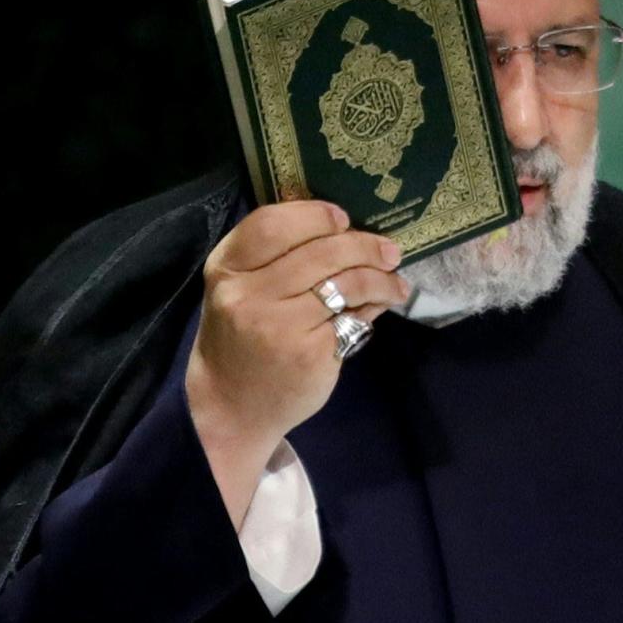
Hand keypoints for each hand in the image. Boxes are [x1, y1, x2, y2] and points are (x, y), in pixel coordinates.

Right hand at [185, 200, 407, 524]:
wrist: (229, 408)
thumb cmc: (240, 341)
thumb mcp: (242, 291)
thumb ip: (278, 258)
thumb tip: (345, 229)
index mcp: (227, 269)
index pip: (272, 224)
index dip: (314, 215)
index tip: (342, 219)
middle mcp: (248, 294)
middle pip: (320, 250)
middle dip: (363, 244)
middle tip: (389, 250)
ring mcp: (278, 325)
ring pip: (345, 282)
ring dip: (381, 277)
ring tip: (395, 280)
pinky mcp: (308, 354)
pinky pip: (353, 318)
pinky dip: (374, 306)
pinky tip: (383, 305)